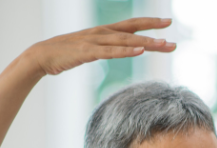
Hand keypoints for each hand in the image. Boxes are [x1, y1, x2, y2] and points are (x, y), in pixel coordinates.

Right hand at [26, 17, 175, 76]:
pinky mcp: (88, 52)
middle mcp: (102, 33)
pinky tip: (140, 50)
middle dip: (155, 34)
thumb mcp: (90, 49)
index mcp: (103, 31)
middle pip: (133, 31)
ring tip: (164, 45)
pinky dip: (126, 51)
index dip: (150, 23)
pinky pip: (111, 51)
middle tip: (174, 39)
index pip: (131, 25)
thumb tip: (119, 51)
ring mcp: (95, 41)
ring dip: (146, 43)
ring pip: (126, 41)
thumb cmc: (65, 54)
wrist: (42, 55)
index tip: (168, 23)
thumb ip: (105, 49)